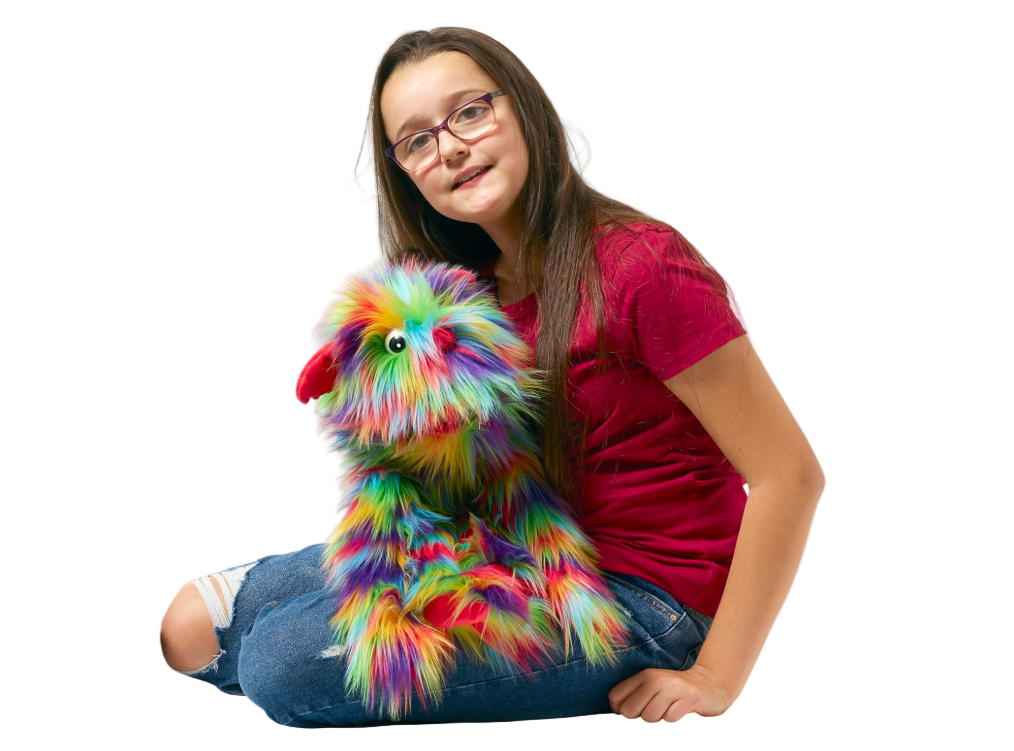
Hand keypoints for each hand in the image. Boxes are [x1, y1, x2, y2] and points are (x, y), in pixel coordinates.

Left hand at [608, 665, 731, 722]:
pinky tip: (679, 710)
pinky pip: (670, 719)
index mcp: (644, 675)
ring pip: (649, 717)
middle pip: (630, 711)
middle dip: (639, 718)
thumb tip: (619, 714)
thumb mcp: (652, 688)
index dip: (619, 711)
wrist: (709, 685)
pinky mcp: (689, 699)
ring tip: (668, 710)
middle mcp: (656, 679)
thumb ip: (634, 698)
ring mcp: (673, 688)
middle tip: (654, 711)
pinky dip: (673, 719)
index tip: (634, 712)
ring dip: (658, 719)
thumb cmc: (675, 692)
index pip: (615, 697)